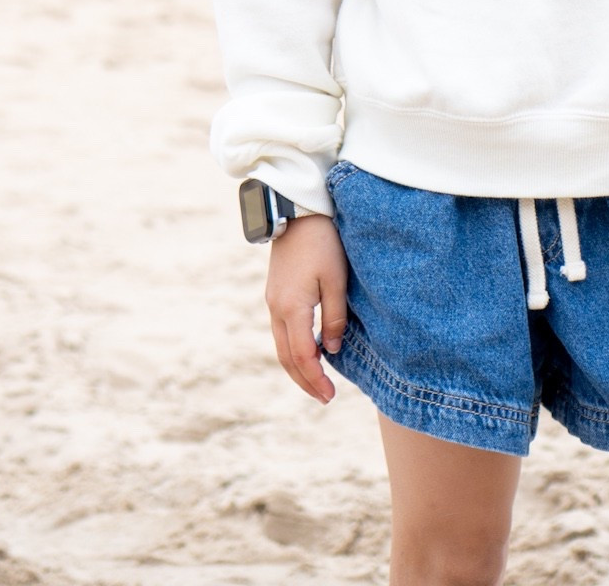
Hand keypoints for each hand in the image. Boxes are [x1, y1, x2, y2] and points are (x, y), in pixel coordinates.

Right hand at [265, 213, 348, 404]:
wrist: (297, 211)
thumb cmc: (322, 242)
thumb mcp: (336, 280)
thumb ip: (334, 318)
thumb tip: (330, 350)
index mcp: (292, 308)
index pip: (302, 356)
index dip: (315, 379)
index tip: (330, 395)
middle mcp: (276, 308)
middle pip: (286, 357)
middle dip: (305, 381)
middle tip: (325, 397)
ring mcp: (272, 301)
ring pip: (281, 346)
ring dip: (298, 367)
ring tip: (317, 381)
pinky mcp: (275, 293)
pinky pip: (281, 331)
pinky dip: (293, 349)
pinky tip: (309, 352)